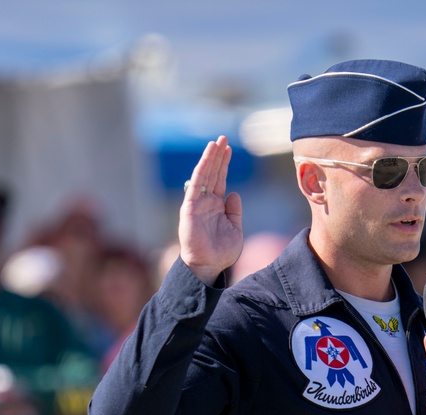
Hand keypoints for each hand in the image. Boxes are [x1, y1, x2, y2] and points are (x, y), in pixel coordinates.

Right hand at [178, 135, 242, 284]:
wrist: (209, 265)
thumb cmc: (221, 251)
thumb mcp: (235, 229)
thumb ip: (234, 211)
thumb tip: (234, 193)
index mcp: (216, 206)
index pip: (220, 179)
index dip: (224, 164)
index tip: (229, 149)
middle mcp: (206, 201)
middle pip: (212, 173)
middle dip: (218, 156)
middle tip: (224, 137)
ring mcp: (197, 203)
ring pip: (204, 175)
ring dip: (210, 158)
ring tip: (217, 141)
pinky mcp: (191, 206)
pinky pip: (196, 183)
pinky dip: (202, 168)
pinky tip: (208, 156)